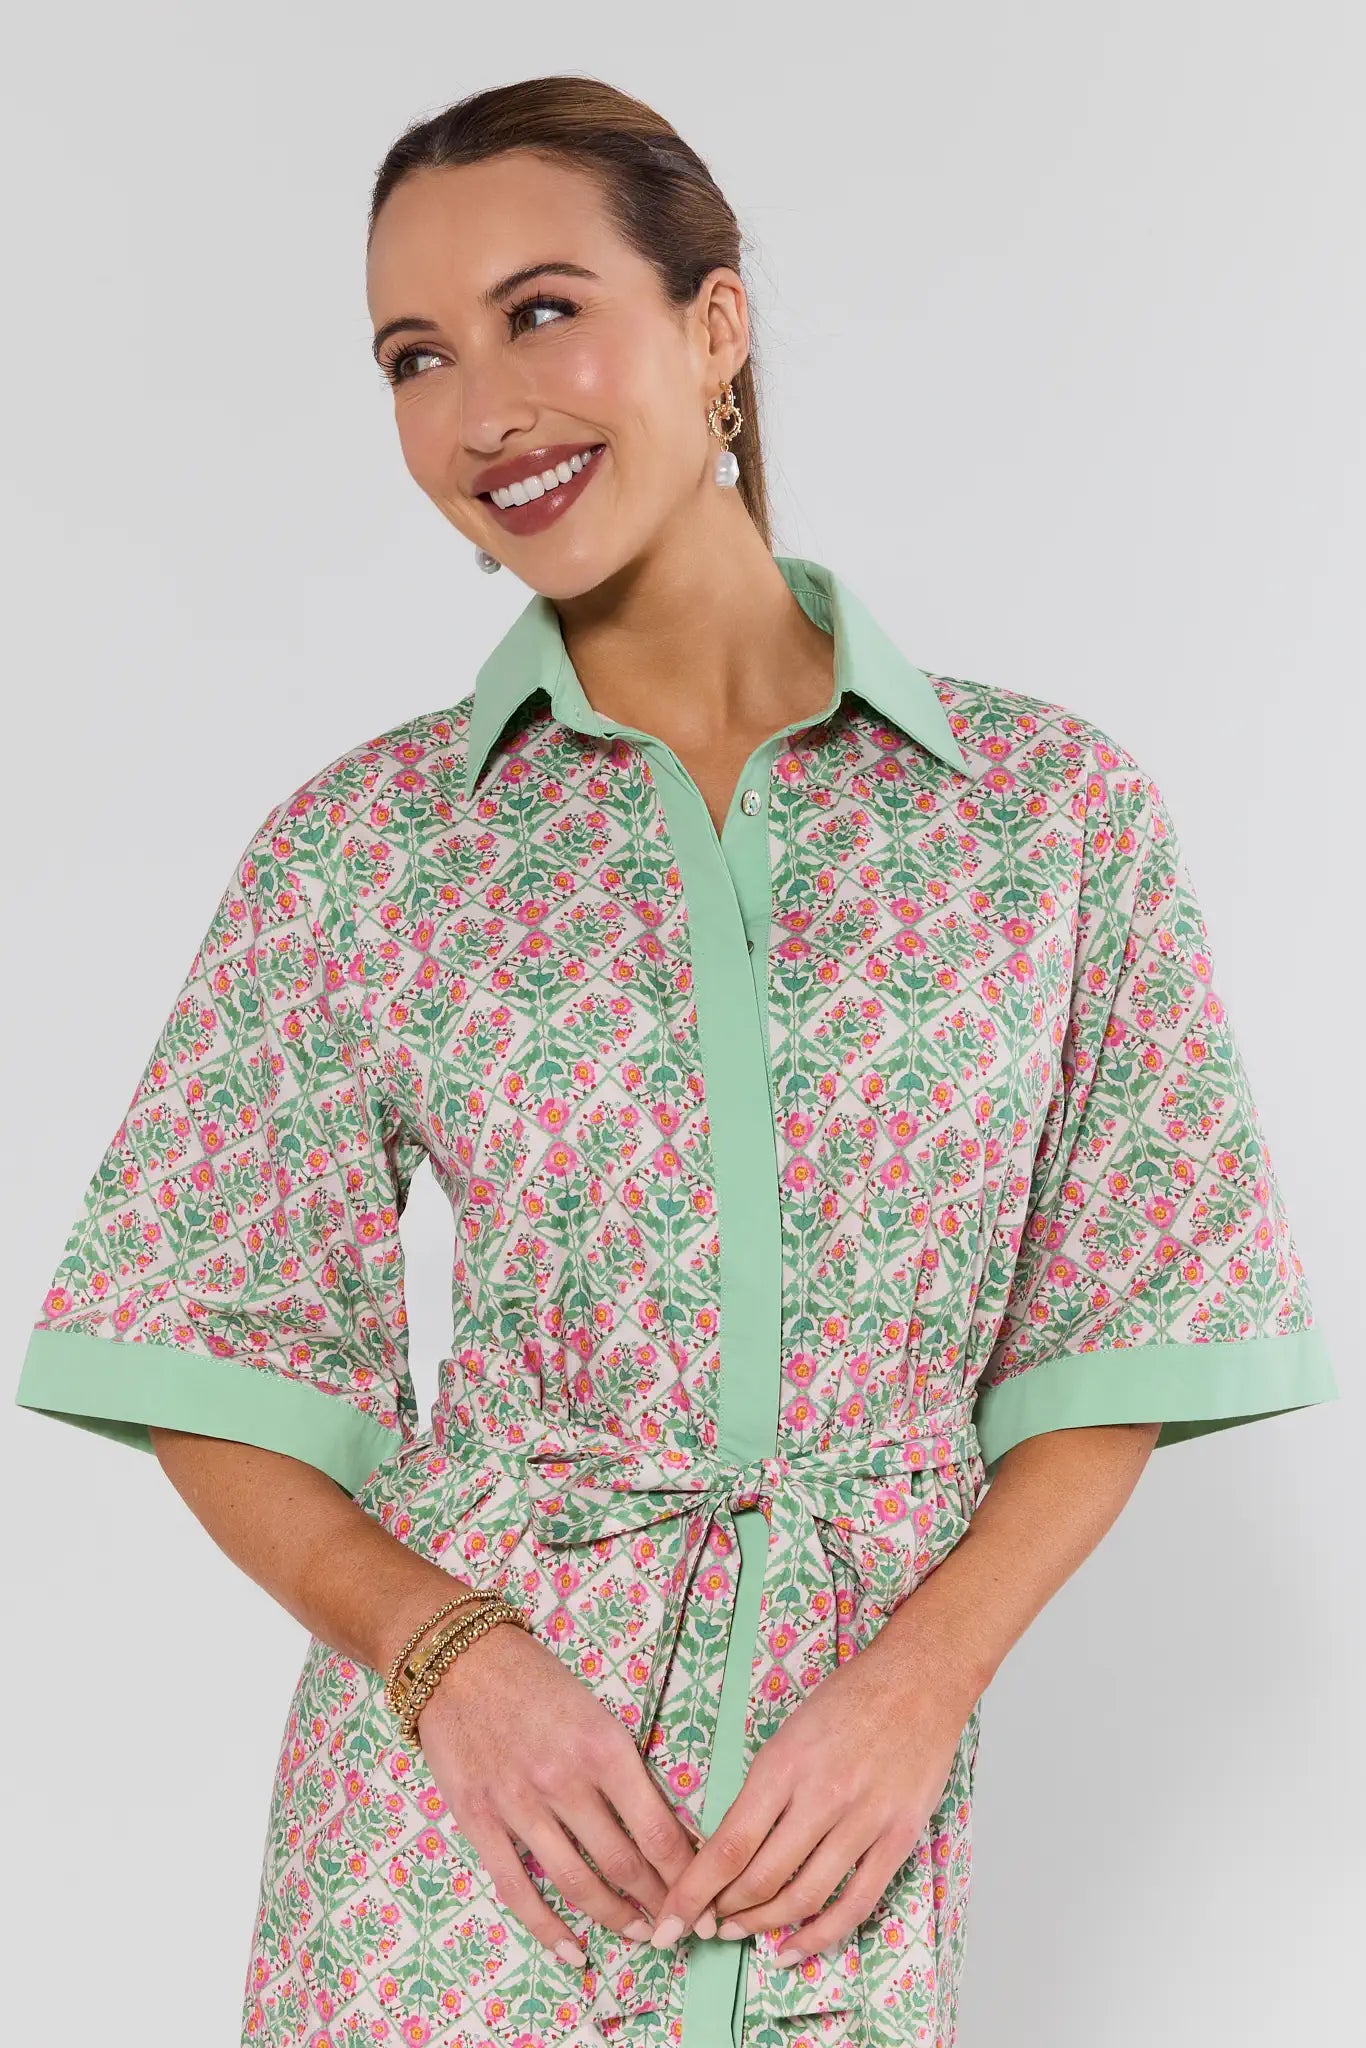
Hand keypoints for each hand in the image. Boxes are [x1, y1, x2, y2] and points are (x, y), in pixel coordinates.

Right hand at [414, 1619, 701, 1966]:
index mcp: (604, 1747)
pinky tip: (572, 1951)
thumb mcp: (597, 1710)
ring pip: (577, 1883)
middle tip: (679, 1928)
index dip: (687, 1876)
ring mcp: (519, 1805)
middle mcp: (565, 1781)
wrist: (458, 1659)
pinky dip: (547, 1929)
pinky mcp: (479, 1821)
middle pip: (624, 1865)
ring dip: (614, 1919)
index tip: (703, 1899)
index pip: (659, 1831)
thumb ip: (626, 1767)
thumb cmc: (536, 1679)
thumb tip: (668, 1826)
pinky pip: (517, 1889)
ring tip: (640, 1935)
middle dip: (659, 1904)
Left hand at [645, 1629, 971, 1965]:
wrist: (920, 1679)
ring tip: (740, 1932)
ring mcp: (864, 1821)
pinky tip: (793, 1948)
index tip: (669, 1920)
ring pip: (804, 1896)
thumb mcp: (788, 1733)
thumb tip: (728, 1847)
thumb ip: (762, 1789)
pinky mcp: (898, 1839)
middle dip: (724, 1911)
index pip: (729, 1846)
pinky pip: (856, 1903)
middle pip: (761, 1878)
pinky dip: (821, 1936)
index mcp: (784, 1765)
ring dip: (763, 1925)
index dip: (693, 1893)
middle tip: (705, 1923)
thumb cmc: (848, 1699)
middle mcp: (822, 1797)